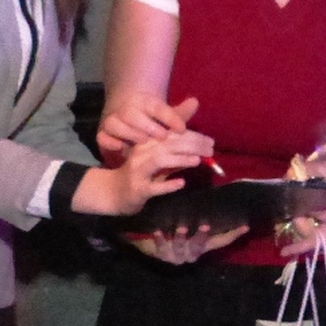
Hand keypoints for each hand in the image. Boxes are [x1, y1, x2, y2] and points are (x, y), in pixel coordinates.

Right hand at [71, 129, 213, 214]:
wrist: (114, 192)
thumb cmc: (141, 171)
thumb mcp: (159, 156)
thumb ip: (178, 145)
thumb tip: (203, 139)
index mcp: (147, 140)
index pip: (171, 133)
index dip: (192, 135)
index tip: (210, 141)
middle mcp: (141, 152)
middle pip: (167, 143)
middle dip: (191, 144)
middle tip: (210, 150)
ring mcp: (137, 171)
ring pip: (159, 160)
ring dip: (180, 159)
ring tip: (198, 160)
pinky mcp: (137, 189)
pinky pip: (153, 187)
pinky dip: (167, 185)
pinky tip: (181, 183)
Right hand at [97, 94, 199, 156]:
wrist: (122, 147)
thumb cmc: (147, 133)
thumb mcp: (162, 124)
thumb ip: (177, 116)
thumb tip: (195, 102)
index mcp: (141, 105)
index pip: (155, 107)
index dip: (168, 117)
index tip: (182, 129)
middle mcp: (124, 113)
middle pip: (130, 113)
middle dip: (147, 125)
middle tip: (162, 137)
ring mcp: (112, 125)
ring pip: (113, 124)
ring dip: (129, 132)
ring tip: (144, 142)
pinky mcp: (103, 140)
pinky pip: (102, 139)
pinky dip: (109, 143)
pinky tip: (121, 148)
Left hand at [124, 223, 248, 264]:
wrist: (155, 247)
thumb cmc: (181, 237)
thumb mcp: (198, 234)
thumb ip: (213, 228)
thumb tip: (239, 219)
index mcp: (202, 247)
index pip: (221, 241)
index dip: (233, 234)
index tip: (244, 226)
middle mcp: (191, 253)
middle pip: (198, 246)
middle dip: (202, 237)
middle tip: (205, 226)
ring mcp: (176, 254)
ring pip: (180, 246)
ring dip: (181, 237)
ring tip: (182, 228)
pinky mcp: (161, 253)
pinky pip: (160, 247)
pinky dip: (160, 239)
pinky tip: (158, 231)